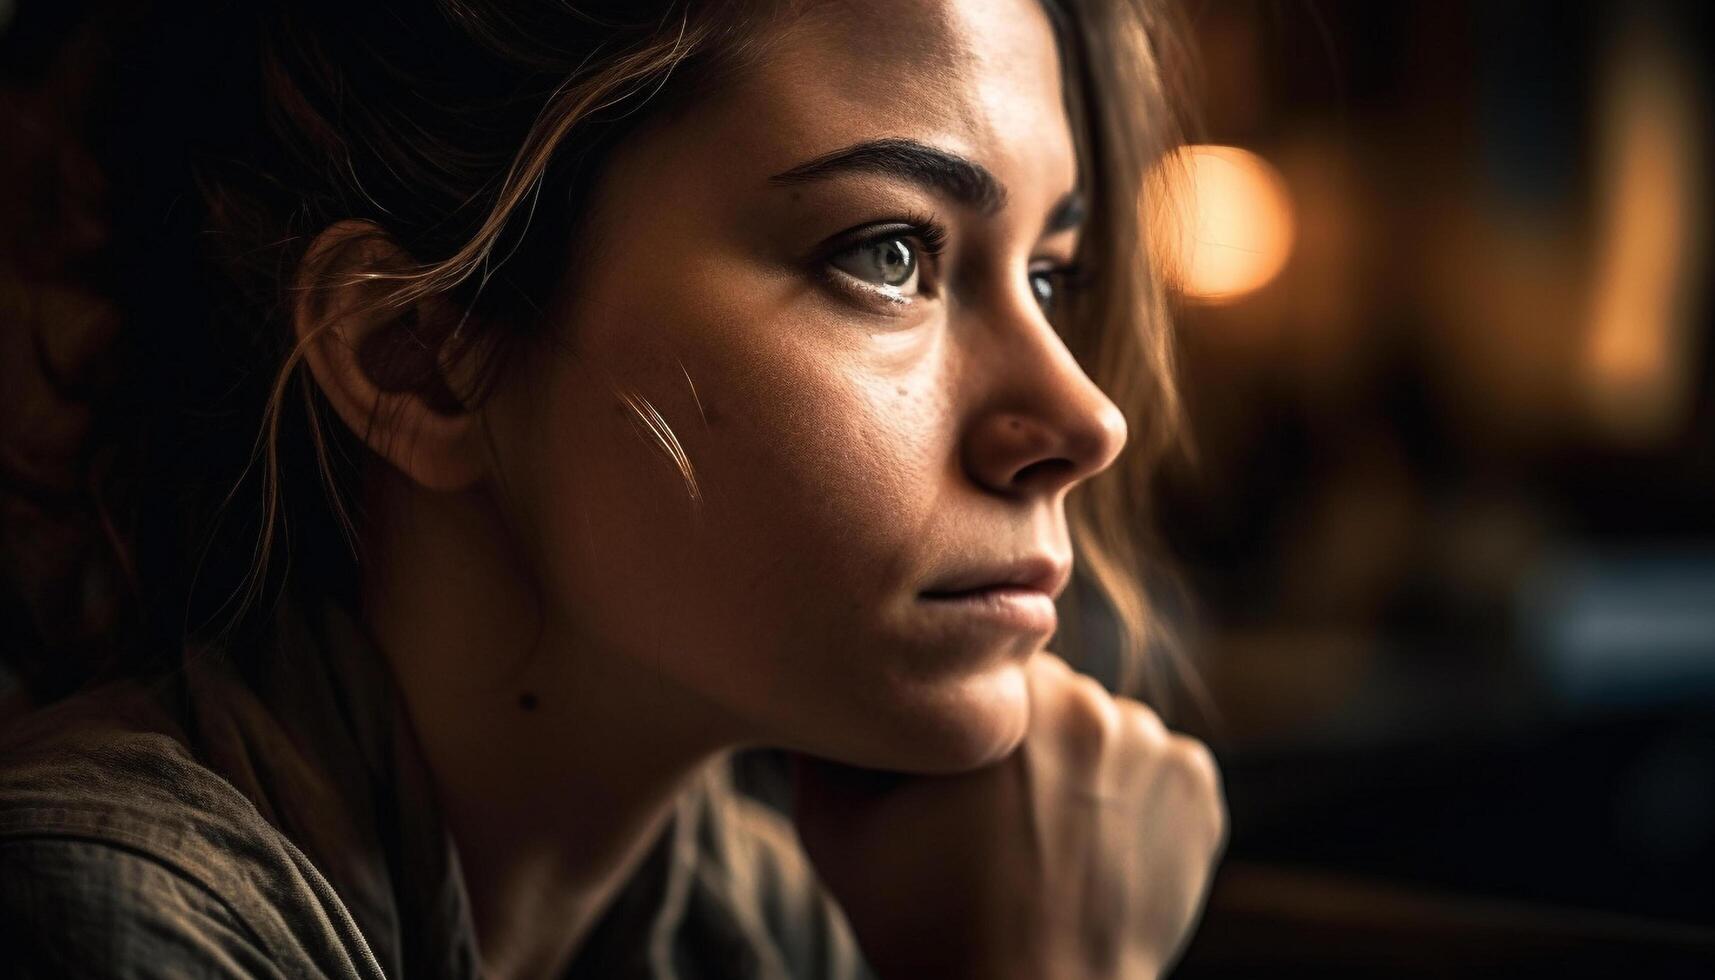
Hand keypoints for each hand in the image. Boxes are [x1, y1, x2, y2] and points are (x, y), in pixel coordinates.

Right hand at [792, 652, 1226, 978]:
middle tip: (994, 811)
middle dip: (1027, 735)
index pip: (990, 664)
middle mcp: (1096, 705)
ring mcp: (1158, 746)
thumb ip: (829, 740)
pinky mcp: (1199, 789)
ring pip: (1106, 728)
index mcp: (1013, 698)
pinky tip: (1095, 850)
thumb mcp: (839, 829)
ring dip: (1082, 764)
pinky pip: (1159, 767)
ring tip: (1048, 837)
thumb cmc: (926, 925)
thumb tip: (829, 678)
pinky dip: (1135, 798)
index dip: (968, 711)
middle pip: (1054, 692)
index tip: (957, 767)